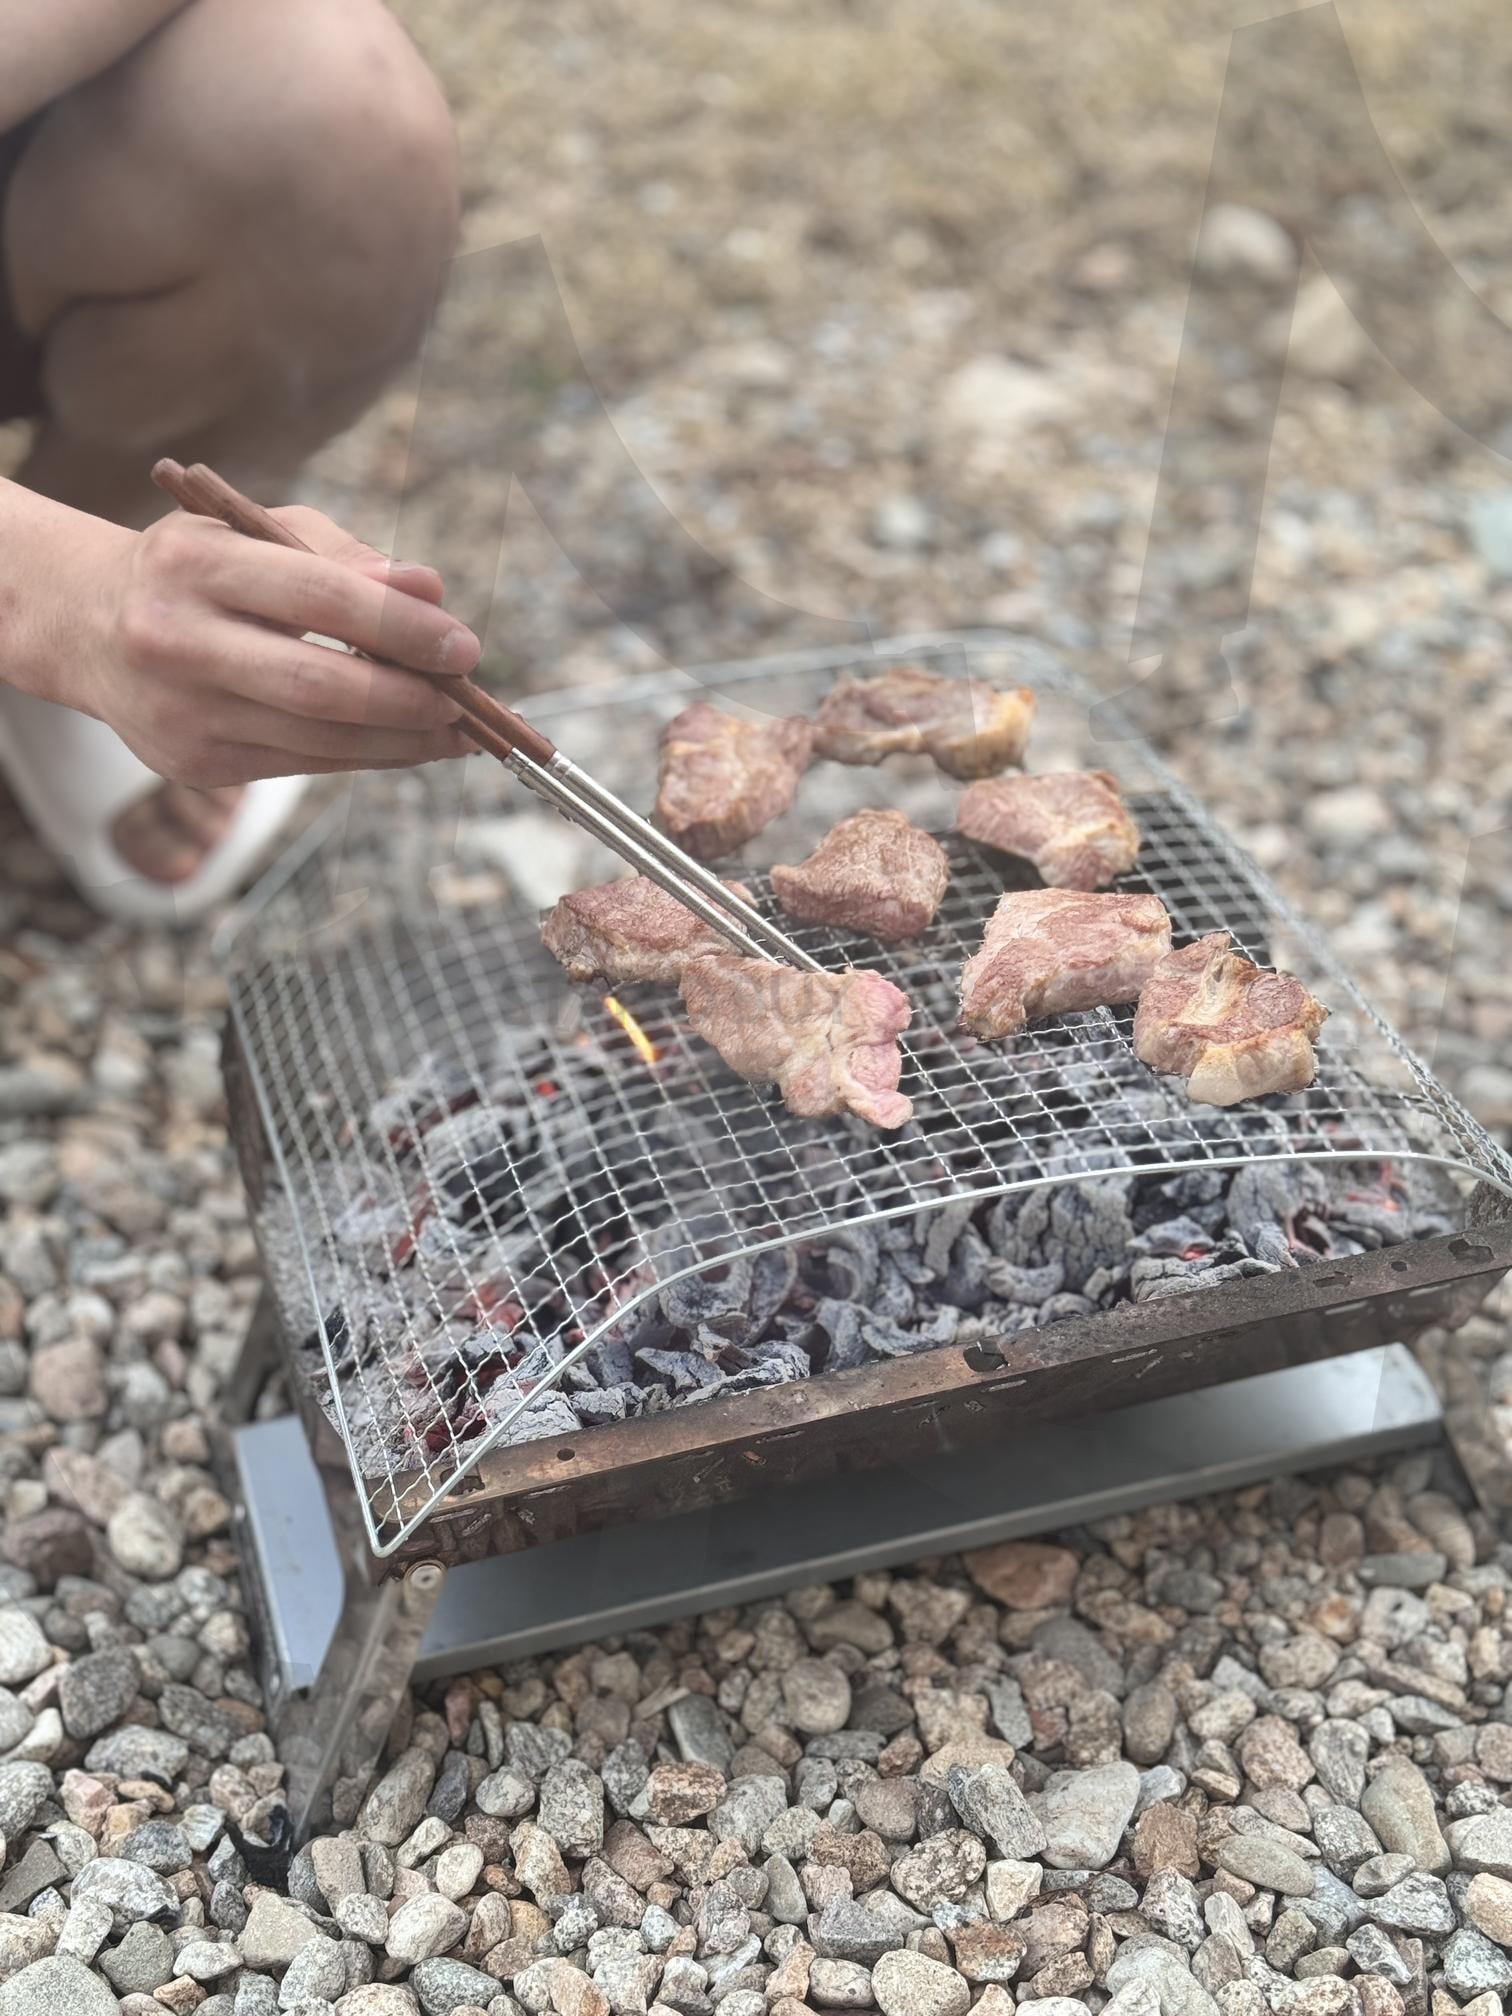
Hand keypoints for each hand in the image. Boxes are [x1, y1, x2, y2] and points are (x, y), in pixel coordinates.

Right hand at [51, 501, 482, 785]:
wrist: (87, 626)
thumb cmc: (200, 569)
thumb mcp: (258, 534)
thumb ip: (346, 559)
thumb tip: (432, 590)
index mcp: (195, 564)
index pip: (319, 596)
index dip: (402, 627)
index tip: (464, 646)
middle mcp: (176, 640)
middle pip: (318, 684)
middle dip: (408, 698)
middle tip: (467, 701)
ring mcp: (181, 713)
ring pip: (317, 740)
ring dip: (401, 740)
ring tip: (456, 730)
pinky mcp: (193, 765)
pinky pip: (302, 766)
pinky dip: (365, 755)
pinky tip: (407, 743)